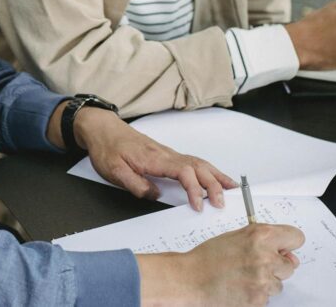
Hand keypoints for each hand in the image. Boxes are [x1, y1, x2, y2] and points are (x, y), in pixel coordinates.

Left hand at [73, 107, 236, 209]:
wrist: (103, 129)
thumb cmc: (108, 148)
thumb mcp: (114, 171)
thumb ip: (136, 185)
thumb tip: (156, 196)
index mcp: (155, 158)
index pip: (183, 173)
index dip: (195, 189)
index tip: (199, 205)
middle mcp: (166, 154)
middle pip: (198, 167)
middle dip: (214, 184)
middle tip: (223, 203)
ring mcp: (169, 153)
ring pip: (199, 163)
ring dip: (216, 176)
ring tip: (232, 189)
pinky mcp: (167, 154)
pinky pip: (193, 162)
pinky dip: (208, 170)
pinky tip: (214, 177)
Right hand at [137, 223, 303, 305]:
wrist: (191, 278)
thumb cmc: (209, 256)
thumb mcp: (237, 237)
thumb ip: (264, 241)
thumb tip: (287, 254)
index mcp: (260, 235)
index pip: (296, 237)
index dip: (289, 244)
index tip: (285, 248)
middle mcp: (265, 256)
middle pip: (290, 265)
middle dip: (276, 266)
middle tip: (254, 265)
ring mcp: (263, 279)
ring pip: (279, 283)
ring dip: (266, 282)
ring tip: (243, 276)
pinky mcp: (259, 299)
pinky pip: (268, 297)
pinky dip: (257, 294)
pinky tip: (240, 287)